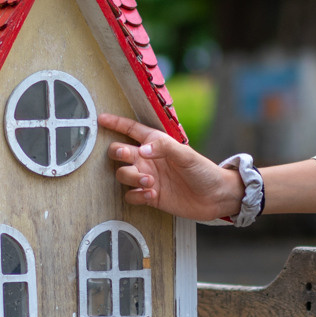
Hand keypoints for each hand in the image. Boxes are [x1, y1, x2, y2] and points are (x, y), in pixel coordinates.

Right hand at [99, 113, 243, 220]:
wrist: (215, 197)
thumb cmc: (203, 171)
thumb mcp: (186, 154)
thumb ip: (163, 147)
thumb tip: (142, 149)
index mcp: (156, 144)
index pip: (130, 130)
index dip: (115, 124)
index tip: (101, 119)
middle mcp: (148, 160)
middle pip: (119, 152)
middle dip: (119, 153)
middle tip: (129, 157)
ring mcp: (147, 178)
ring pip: (123, 174)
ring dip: (131, 177)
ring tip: (150, 183)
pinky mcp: (150, 196)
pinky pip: (131, 195)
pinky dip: (137, 195)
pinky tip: (151, 195)